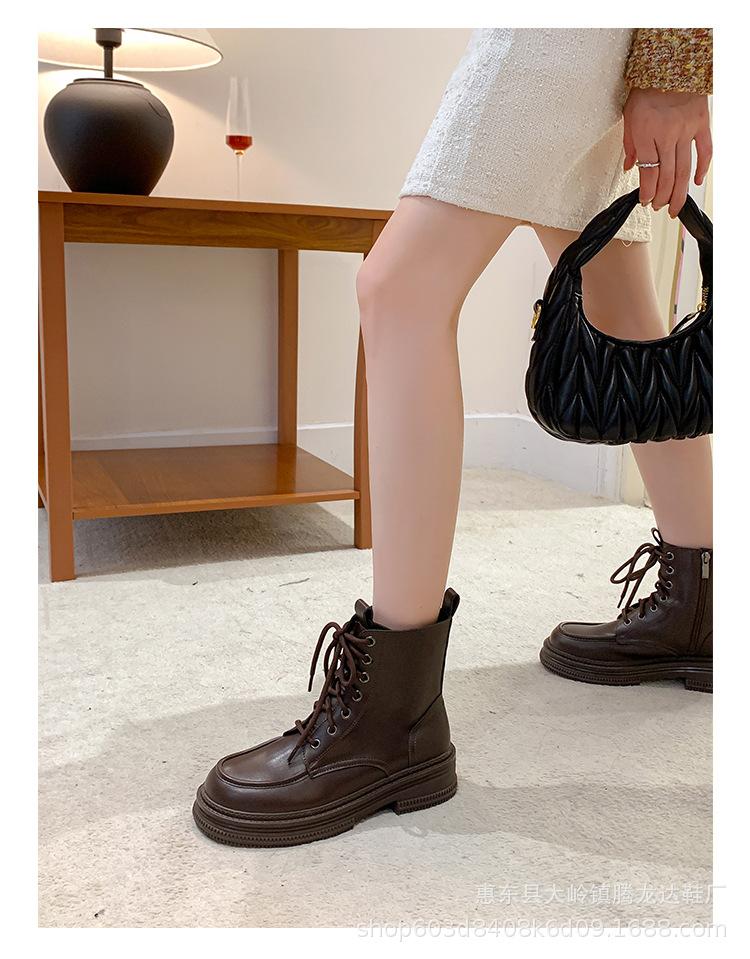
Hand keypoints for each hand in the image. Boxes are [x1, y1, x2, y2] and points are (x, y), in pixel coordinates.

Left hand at [622, 88, 711, 217]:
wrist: (670, 66)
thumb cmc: (646, 92)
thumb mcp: (629, 118)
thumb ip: (630, 145)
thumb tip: (629, 168)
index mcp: (646, 135)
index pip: (648, 172)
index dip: (646, 192)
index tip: (645, 201)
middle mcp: (667, 135)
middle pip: (667, 176)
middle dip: (662, 197)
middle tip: (659, 207)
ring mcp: (686, 130)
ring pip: (684, 169)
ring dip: (679, 192)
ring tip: (675, 206)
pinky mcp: (701, 124)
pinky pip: (705, 151)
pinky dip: (702, 168)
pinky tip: (697, 182)